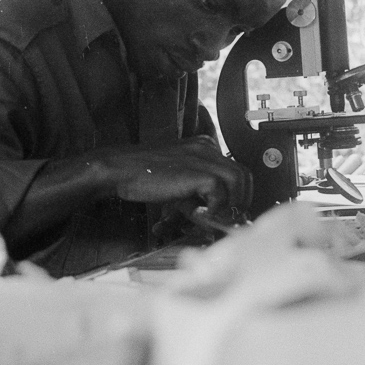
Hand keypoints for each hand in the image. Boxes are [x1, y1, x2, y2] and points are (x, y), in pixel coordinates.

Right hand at [110, 135, 251, 214]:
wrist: (120, 169)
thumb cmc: (143, 176)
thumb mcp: (177, 179)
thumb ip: (197, 192)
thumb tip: (213, 216)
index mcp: (204, 146)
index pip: (235, 169)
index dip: (237, 193)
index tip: (229, 211)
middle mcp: (207, 148)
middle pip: (243, 174)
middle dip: (241, 200)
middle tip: (228, 217)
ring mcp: (203, 158)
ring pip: (239, 181)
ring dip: (230, 204)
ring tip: (214, 217)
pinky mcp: (197, 172)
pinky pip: (220, 192)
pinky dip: (214, 207)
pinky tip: (199, 214)